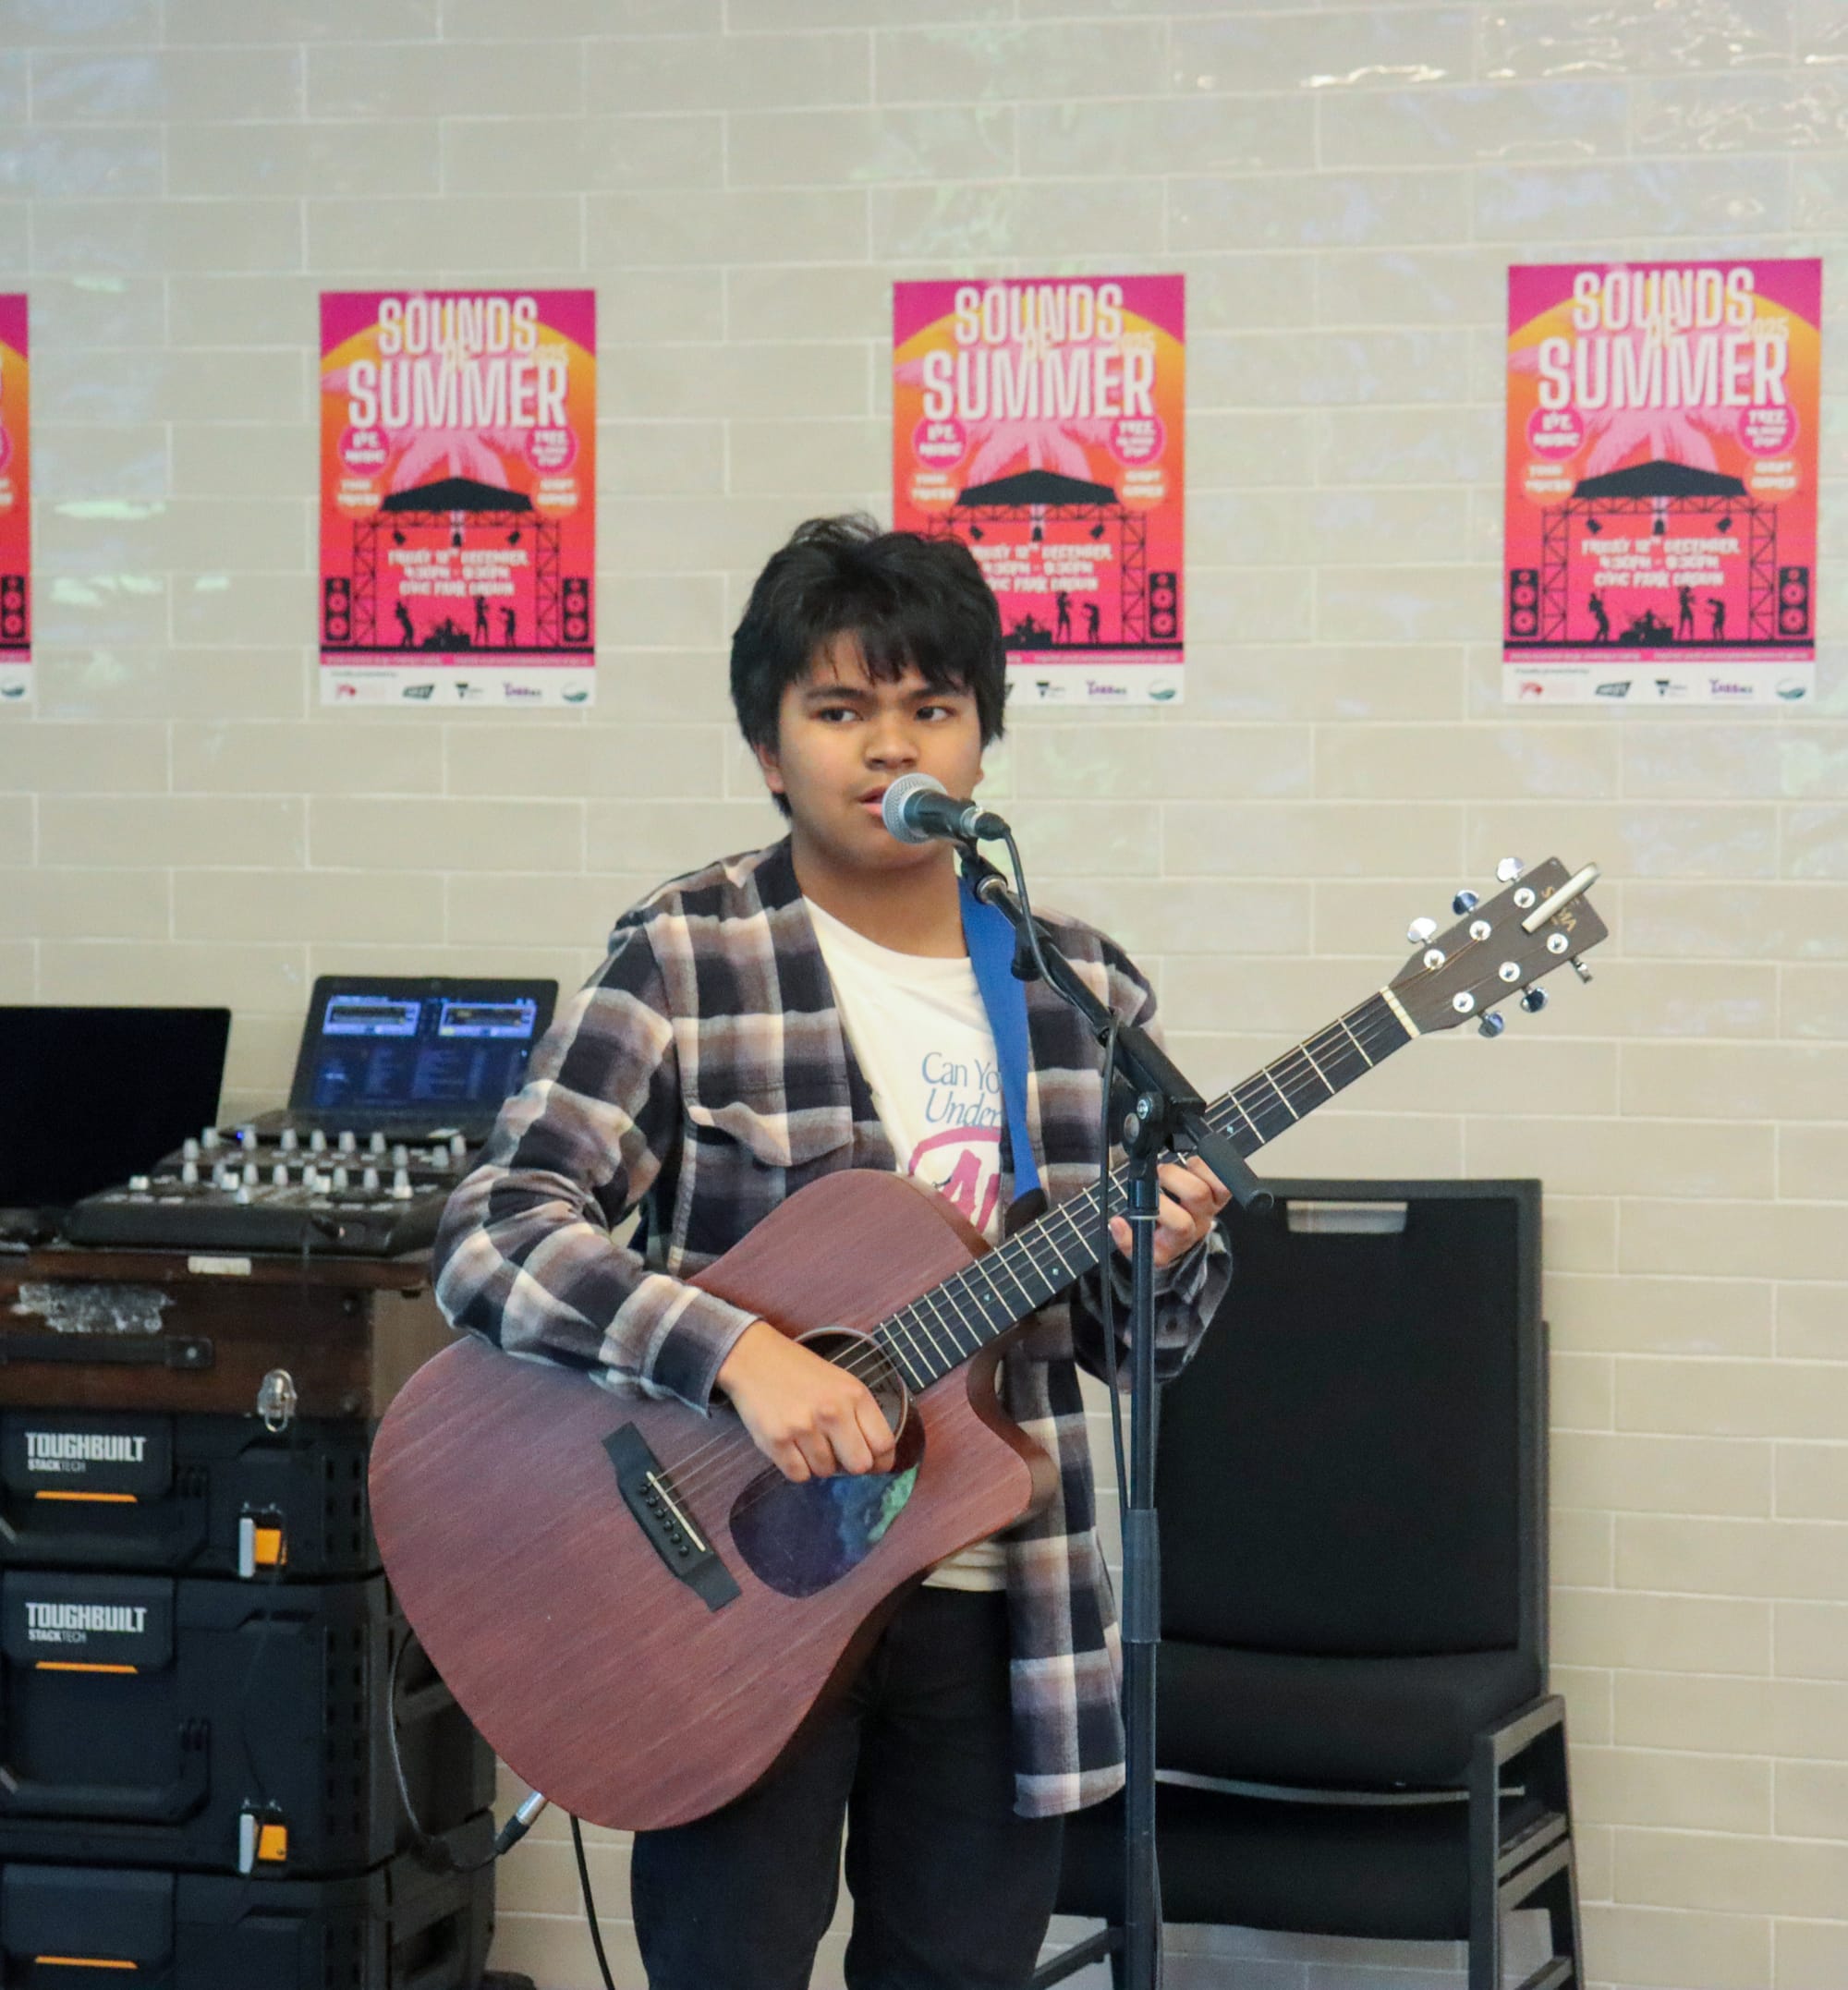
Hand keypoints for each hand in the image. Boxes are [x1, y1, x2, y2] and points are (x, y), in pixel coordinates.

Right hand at [715, 1321, 897, 1482]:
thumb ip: (859, 1415)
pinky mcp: (776, 1441)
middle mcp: (832, 1412)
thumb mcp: (841, 1382)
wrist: (754, 1358)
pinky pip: (799, 1475)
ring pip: (826, 1472)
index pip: (884, 1444)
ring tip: (807, 1439)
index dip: (882, 1461)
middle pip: (859, 1465)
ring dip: (819, 1463)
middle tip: (837, 1453)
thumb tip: (873, 1459)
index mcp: (854, 1394)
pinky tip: (791, 1445)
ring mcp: (803, 1427)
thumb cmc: (802, 1372)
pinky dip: (797, 1467)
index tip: (874, 1464)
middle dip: (850, 1465)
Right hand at [1108, 1154, 1229, 1270]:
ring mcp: (1214, 1206)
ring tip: (1180, 1167)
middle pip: (1197, 1194)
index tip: (1144, 1199)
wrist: (1182, 1240)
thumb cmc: (1160, 1239)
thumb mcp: (1143, 1249)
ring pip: (1218, 1184)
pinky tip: (1194, 1164)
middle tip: (1157, 1173)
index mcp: (1180, 1237)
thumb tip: (1116, 1222)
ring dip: (1197, 1168)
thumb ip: (1128, 1241)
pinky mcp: (1221, 1192)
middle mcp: (1200, 1221)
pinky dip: (1210, 1163)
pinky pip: (1226, 1174)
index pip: (1180, 1225)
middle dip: (1173, 1176)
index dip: (1164, 1209)